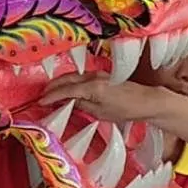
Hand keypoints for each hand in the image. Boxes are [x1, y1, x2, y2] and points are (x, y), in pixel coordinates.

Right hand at [40, 72, 164, 122]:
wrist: (146, 101)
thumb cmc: (127, 109)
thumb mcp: (101, 113)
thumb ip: (83, 106)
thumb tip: (69, 102)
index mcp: (92, 87)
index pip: (66, 90)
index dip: (52, 96)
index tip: (41, 101)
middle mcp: (94, 77)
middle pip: (67, 79)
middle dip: (53, 86)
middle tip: (41, 95)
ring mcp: (99, 74)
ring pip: (74, 76)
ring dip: (61, 83)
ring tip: (51, 92)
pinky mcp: (103, 76)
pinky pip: (81, 77)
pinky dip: (71, 82)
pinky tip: (68, 89)